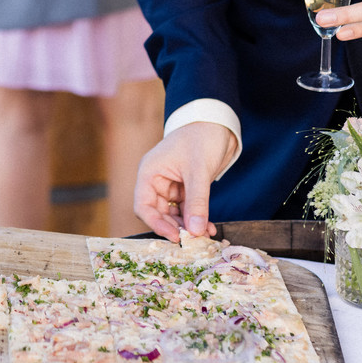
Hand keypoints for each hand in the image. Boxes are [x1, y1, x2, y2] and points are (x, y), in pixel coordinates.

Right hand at [133, 122, 237, 241]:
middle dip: (176, 228)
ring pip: (175, 215)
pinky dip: (197, 219)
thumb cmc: (201, 137)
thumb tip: (195, 231)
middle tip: (194, 240)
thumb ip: (197, 202)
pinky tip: (209, 227)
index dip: (156, 224)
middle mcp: (157, 181)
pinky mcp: (186, 188)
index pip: (144, 206)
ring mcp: (171, 186)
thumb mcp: (198, 170)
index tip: (174, 237)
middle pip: (159, 214)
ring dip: (189, 226)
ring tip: (205, 235)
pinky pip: (188, 209)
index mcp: (150, 173)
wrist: (217, 122)